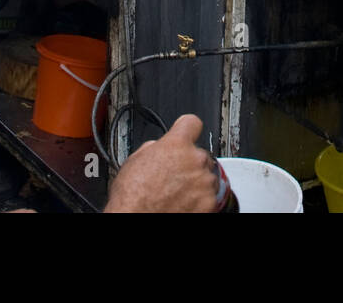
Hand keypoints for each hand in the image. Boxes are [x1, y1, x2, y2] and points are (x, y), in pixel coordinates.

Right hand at [103, 114, 217, 212]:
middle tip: (173, 176)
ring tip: (175, 193)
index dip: (187, 129)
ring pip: (206, 176)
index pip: (192, 123)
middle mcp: (195, 160)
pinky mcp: (210, 203)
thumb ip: (154, 147)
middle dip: (189, 163)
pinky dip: (199, 201)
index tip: (187, 134)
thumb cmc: (132, 197)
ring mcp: (204, 182)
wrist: (136, 220)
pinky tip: (182, 204)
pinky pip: (209, 196)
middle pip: (199, 153)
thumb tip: (159, 147)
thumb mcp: (134, 160)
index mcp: (176, 144)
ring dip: (196, 182)